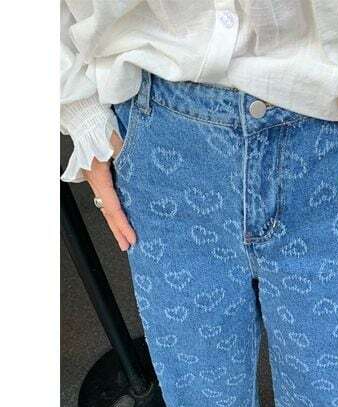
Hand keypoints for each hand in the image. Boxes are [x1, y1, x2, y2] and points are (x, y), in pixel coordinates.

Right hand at [83, 131, 136, 250]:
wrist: (87, 118)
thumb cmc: (101, 128)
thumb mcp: (118, 143)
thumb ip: (129, 160)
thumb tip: (141, 176)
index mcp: (99, 176)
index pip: (113, 206)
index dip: (123, 224)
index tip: (132, 237)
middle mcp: (95, 181)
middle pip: (108, 212)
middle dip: (118, 231)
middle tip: (127, 246)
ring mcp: (95, 180)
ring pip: (106, 207)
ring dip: (116, 224)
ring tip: (125, 239)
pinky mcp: (98, 177)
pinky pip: (106, 198)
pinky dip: (114, 212)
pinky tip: (121, 219)